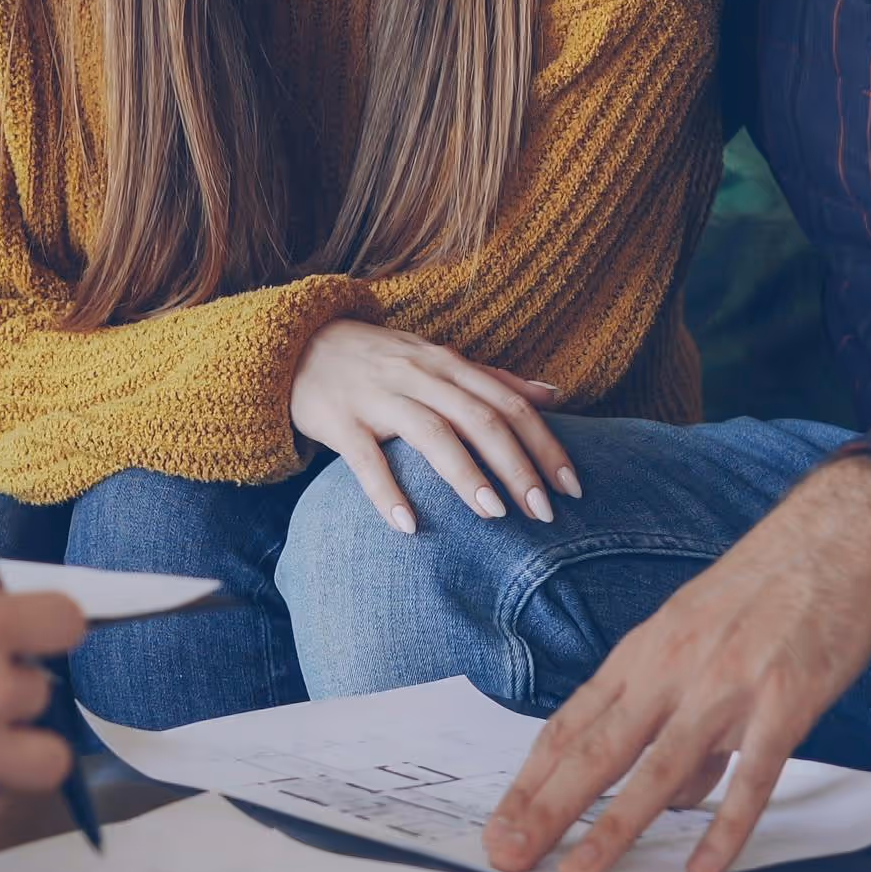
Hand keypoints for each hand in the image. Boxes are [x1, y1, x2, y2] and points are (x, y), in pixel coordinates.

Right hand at [287, 319, 577, 532]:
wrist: (297, 344)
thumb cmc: (377, 359)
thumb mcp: (435, 358)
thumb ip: (492, 378)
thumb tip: (554, 394)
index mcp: (446, 364)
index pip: (508, 402)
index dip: (544, 443)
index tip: (573, 486)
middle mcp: (418, 376)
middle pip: (479, 419)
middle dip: (517, 466)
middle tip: (544, 512)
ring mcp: (377, 397)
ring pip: (431, 434)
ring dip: (467, 475)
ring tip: (495, 515)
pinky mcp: (340, 421)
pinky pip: (366, 460)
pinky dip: (388, 493)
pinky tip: (408, 527)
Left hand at [486, 454, 870, 871]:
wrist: (833, 537)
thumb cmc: (760, 587)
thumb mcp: (695, 639)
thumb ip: (678, 717)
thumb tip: (674, 794)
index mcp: (643, 653)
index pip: (571, 726)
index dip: (532, 781)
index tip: (503, 823)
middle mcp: (672, 669)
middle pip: (596, 750)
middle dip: (547, 809)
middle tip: (509, 853)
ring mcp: (726, 687)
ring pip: (658, 770)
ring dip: (614, 827)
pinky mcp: (784, 704)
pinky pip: (752, 777)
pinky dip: (726, 826)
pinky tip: (703, 864)